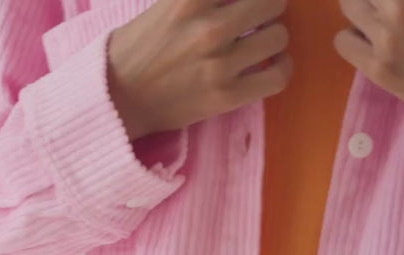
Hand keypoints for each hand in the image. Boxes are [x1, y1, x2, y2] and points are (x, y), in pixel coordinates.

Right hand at [108, 0, 294, 141]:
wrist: (120, 96)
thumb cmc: (141, 45)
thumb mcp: (168, 2)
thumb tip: (234, 0)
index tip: (245, 1)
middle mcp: (209, 27)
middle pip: (272, 2)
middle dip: (271, 4)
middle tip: (261, 11)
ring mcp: (220, 64)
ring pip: (279, 36)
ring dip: (276, 34)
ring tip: (265, 38)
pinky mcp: (227, 96)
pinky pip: (278, 77)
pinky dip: (283, 67)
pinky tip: (274, 63)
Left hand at [333, 0, 403, 123]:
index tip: (392, 3)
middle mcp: (399, 2)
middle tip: (386, 5)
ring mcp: (386, 36)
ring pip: (348, 3)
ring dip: (361, 7)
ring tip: (379, 17)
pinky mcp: (379, 68)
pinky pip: (342, 40)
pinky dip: (353, 37)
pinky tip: (371, 41)